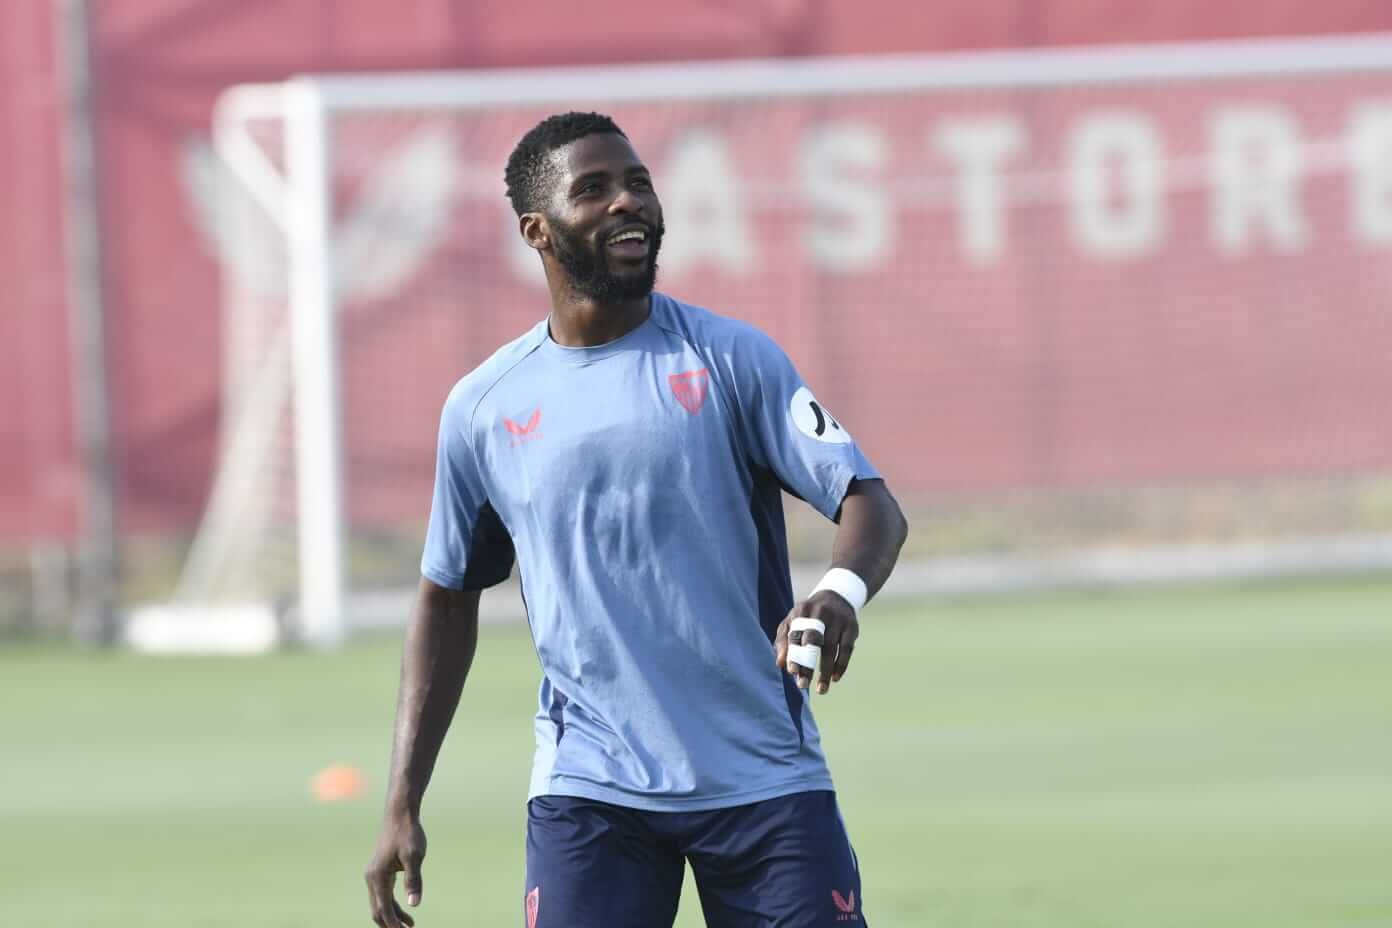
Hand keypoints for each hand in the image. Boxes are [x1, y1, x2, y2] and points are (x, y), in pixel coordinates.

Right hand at [365, 811, 426, 927]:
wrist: (400, 813)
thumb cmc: (408, 833)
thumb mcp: (414, 856)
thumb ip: (413, 880)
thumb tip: (414, 905)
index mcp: (378, 876)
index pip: (384, 908)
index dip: (394, 924)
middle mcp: (371, 877)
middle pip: (378, 909)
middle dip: (390, 924)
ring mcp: (373, 873)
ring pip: (379, 902)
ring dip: (392, 915)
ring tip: (410, 925)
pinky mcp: (379, 869)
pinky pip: (382, 893)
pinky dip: (391, 904)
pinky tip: (405, 908)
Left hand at [774, 590, 858, 694]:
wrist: (836, 597)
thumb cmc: (808, 615)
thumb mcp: (792, 621)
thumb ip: (783, 641)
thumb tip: (780, 664)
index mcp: (801, 611)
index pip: (796, 634)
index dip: (794, 653)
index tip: (792, 671)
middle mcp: (820, 613)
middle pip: (813, 642)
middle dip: (808, 664)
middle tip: (803, 685)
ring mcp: (838, 619)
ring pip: (831, 648)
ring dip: (826, 671)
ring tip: (821, 690)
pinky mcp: (852, 627)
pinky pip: (846, 649)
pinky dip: (841, 665)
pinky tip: (835, 678)